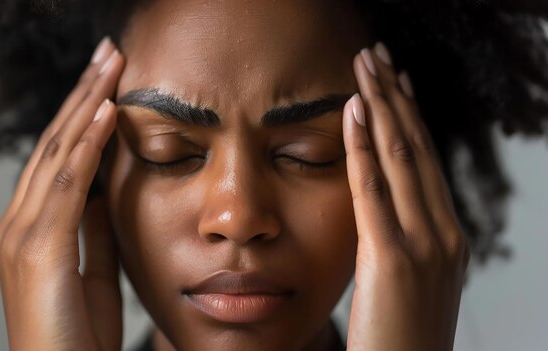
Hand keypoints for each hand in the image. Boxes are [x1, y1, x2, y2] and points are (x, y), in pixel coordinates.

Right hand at [0, 38, 124, 350]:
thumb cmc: (78, 334)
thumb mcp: (94, 268)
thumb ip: (95, 227)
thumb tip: (108, 185)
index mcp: (31, 228)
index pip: (59, 156)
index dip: (82, 114)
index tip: (108, 80)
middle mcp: (17, 224)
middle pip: (54, 143)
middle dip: (83, 93)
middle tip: (109, 52)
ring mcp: (21, 235)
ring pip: (57, 153)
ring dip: (86, 104)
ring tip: (110, 65)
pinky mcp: (38, 249)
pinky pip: (67, 185)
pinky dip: (86, 145)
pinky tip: (105, 112)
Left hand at [343, 43, 469, 350]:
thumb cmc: (401, 336)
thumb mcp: (409, 281)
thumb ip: (398, 241)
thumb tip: (377, 210)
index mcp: (448, 237)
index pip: (428, 163)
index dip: (411, 118)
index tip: (397, 84)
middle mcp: (444, 232)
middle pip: (418, 149)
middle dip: (396, 97)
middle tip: (378, 57)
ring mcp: (424, 244)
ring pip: (402, 158)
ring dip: (381, 106)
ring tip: (366, 67)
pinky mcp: (392, 259)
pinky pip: (374, 190)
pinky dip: (363, 147)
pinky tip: (353, 112)